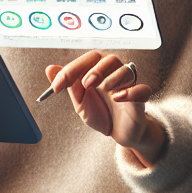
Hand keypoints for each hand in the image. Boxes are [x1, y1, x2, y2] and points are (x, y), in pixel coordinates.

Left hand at [44, 51, 166, 167]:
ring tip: (103, 88)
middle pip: (109, 59)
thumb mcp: (80, 101)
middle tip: (85, 83)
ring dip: (112, 77)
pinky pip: (142, 89)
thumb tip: (50, 68)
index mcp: (99, 70)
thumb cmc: (101, 112)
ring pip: (126, 70)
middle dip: (95, 69)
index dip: (71, 69)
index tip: (57, 86)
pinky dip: (131, 91)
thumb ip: (68, 85)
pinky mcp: (140, 99)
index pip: (88, 59)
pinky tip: (118, 97)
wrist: (119, 133)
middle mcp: (115, 73)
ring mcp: (129, 85)